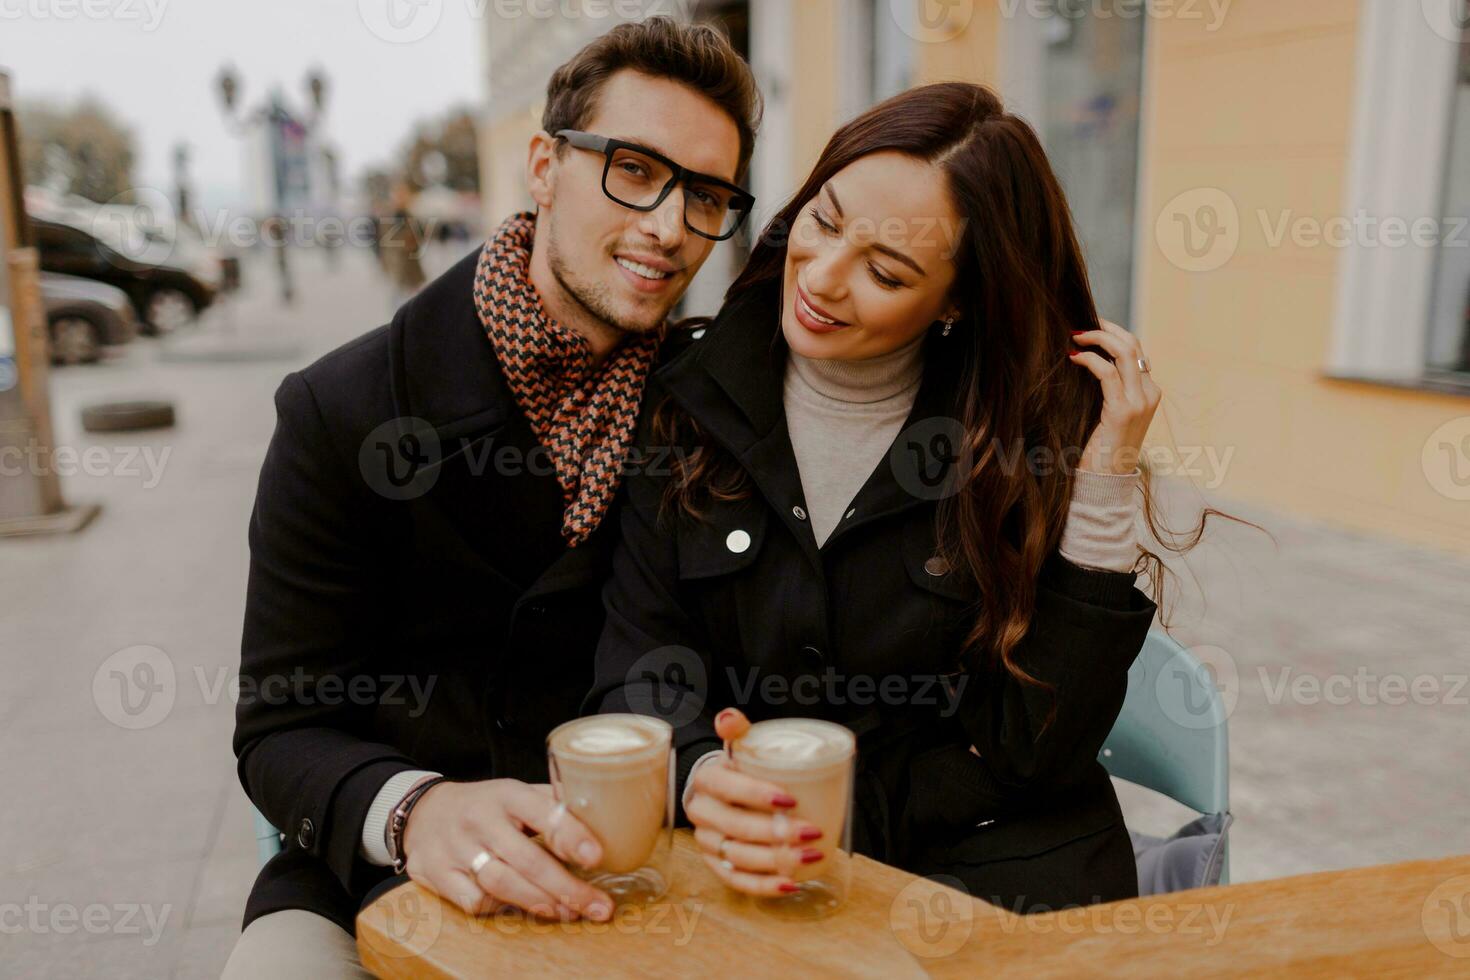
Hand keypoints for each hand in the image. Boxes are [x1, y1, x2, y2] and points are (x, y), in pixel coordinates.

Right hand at [401, 778, 612, 920]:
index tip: (597, 857)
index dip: (571, 835)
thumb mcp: (517, 793)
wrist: (424, 811)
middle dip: (566, 887)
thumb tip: (606, 819)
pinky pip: (474, 901)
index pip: (543, 813)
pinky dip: (502, 909)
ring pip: (501, 883)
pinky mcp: (436, 873)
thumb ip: (554, 805)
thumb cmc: (486, 806)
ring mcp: (456, 847)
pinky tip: (521, 909)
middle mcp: (480, 818)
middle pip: (527, 859)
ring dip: (539, 903)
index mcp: (507, 794)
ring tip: (568, 913)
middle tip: (596, 906)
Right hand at [686, 708, 824, 896]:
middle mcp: (701, 813)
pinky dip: (765, 886)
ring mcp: (707, 842)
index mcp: (707, 780)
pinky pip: (738, 882)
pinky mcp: (715, 866)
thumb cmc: (737, 770)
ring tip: (812, 856)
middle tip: (812, 832)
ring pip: (739, 857)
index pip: (728, 787)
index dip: (757, 794)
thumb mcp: (738, 747)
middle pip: (736, 827)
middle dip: (776, 832)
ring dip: (777, 861)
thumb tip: (729, 717)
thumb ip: (738, 731)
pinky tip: (791, 884)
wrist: (717, 795)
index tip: (791, 800)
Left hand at [1068, 320, 1161, 474]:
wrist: (1106, 480)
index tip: (1089, 325)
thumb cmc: (1101, 447)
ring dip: (1096, 338)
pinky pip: (1107, 373)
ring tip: (1075, 336)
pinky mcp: (1123, 410)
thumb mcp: (1109, 412)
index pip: (1135, 349)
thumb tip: (1087, 358)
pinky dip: (1090, 359)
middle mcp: (1150, 393)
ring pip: (1124, 351)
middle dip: (1105, 328)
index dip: (1112, 332)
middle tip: (1080, 324)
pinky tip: (1074, 358)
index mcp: (1150, 392)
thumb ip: (1108, 388)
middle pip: (1132, 343)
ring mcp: (1140, 401)